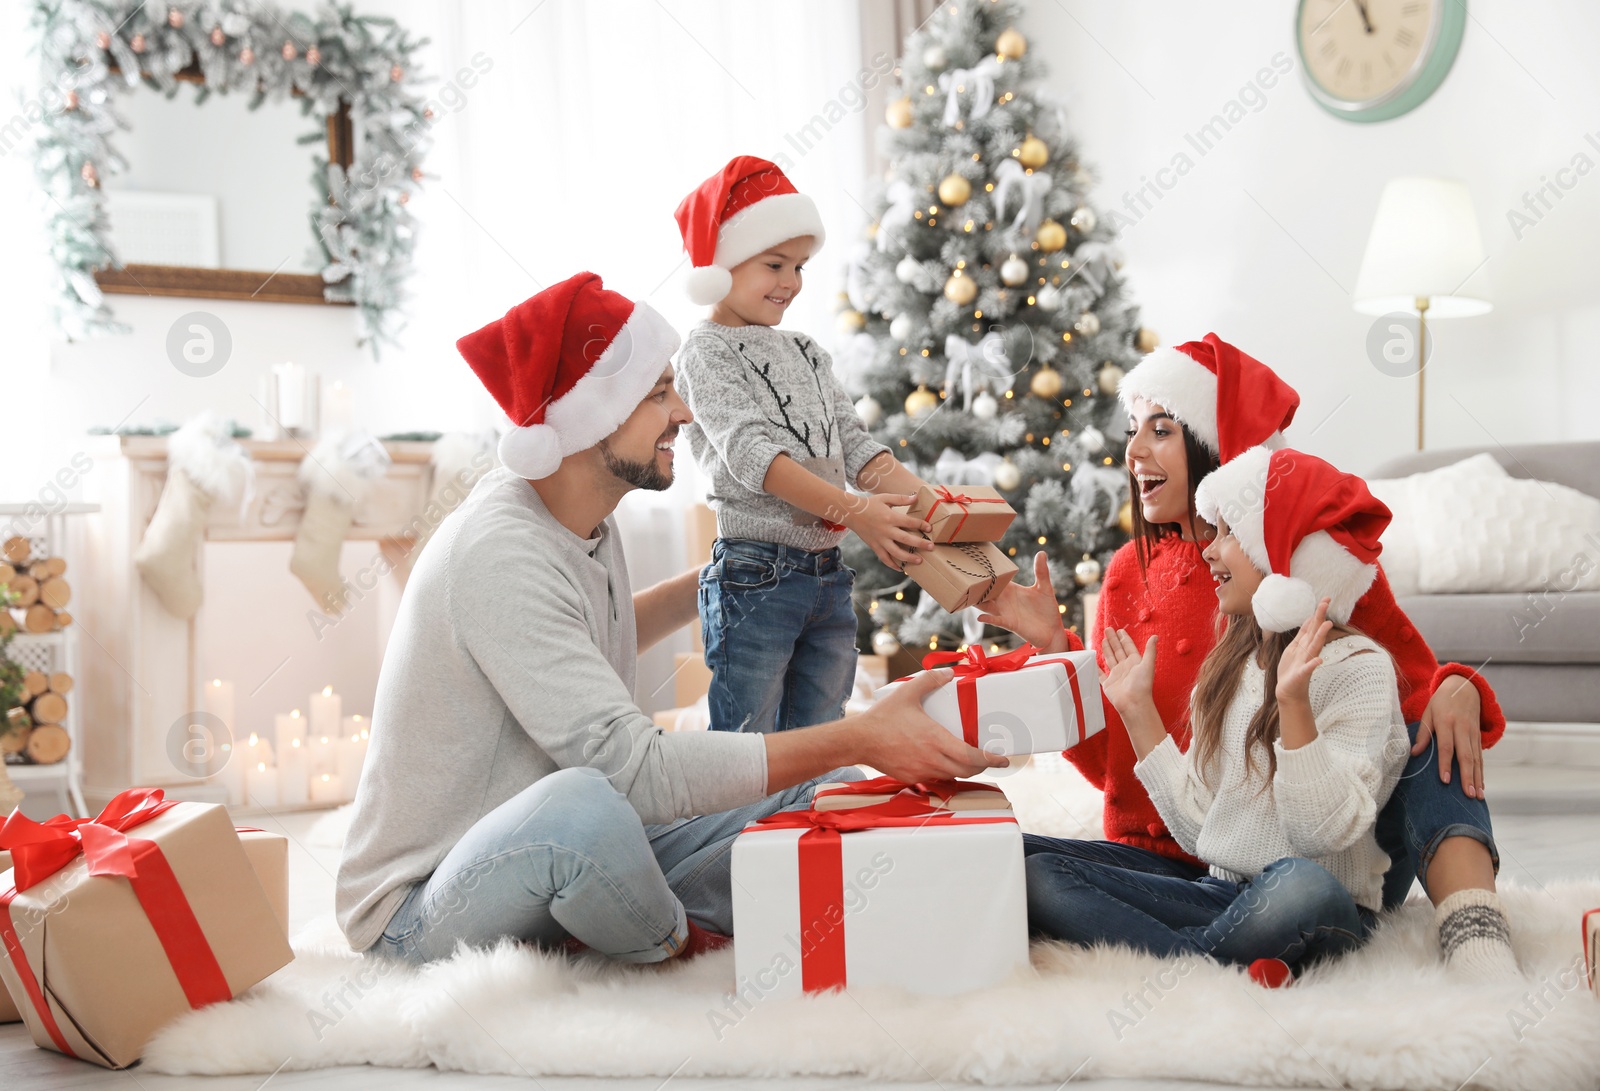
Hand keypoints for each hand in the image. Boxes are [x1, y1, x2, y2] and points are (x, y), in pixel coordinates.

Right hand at [840, 493, 934, 570]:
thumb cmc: (869, 504)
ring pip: (896, 552)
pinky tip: (901, 568)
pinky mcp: (874, 546)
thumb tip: (916, 497)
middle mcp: (886, 530)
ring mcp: (880, 540)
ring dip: (908, 558)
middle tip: (931, 547)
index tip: (929, 528)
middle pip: (906, 539)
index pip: (910, 522)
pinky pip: (884, 558)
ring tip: (919, 561)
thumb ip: (901, 498)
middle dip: (920, 544)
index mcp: (890, 517)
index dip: (921, 525)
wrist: (851, 513)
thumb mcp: (885, 498)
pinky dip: (892, 565)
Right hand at [854, 668, 1008, 780]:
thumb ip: (930, 680)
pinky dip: (944, 771)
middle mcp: (932, 759)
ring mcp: (921, 771)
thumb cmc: (882, 718)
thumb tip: (949, 673)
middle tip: (988, 757)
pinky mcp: (911, 777)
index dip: (990, 759)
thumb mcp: (907, 693)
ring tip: (967, 758)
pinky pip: (934, 777)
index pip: (971, 757)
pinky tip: (941, 760)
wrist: (858, 740)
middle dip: (981, 766)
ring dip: (963, 769)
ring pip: (951, 775)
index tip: (1002, 757)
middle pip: (967, 771)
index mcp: (936, 740)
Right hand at [977, 551, 1068, 651]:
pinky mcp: (1010, 624)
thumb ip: (1041, 572)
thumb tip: (1041, 552)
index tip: (976, 563)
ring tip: (968, 595)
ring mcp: (1005, 612)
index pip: (995, 579)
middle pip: (986, 592)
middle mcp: (1005, 600)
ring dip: (977, 601)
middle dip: (977, 585)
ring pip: (986, 606)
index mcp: (1011, 589)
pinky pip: (996, 620)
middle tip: (965, 577)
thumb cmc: (1047, 609)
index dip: (986, 572)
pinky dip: (988, 619)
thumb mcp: (1044, 588)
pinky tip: (981, 617)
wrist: (1052, 630)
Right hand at [1100, 628, 1157, 719]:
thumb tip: (1155, 636)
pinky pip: (1100, 673)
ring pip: (1110, 658)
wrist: (1133, 703)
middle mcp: (1125, 667)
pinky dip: (1097, 667)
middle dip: (1113, 640)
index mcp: (1134, 662)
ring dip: (1106, 649)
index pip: (1128, 647)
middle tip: (1108, 629)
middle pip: (1118, 650)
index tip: (1120, 630)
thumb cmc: (1142, 685)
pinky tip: (1094, 660)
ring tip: (1103, 639)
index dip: (1124, 638)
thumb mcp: (1148, 665)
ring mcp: (1116, 675)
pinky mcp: (1108, 683)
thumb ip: (1150, 650)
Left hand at [1275, 598, 1332, 706]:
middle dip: (1319, 617)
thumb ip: (1303, 635)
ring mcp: (1306, 662)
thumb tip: (1310, 619)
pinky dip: (1313, 664)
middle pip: (1315, 631)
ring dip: (1320, 636)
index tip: (1325, 599)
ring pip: (1314, 647)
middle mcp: (1307, 651)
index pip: (1312, 626)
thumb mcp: (1295, 648)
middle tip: (1326, 602)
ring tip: (1327, 624)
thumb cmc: (1292, 669)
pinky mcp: (1302, 675)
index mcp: (1304, 645)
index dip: (1317, 613)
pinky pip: (1308, 669)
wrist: (1288, 691)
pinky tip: (1319, 660)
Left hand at [1415, 673, 1484, 798]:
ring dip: (1477, 778)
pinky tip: (1481, 786)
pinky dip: (1481, 772)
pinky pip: (1481, 757)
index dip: (1445, 764)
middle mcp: (1462, 729)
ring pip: (1476, 759)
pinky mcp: (1479, 737)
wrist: (1465, 687)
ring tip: (1477, 796)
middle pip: (1466, 756)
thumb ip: (1423, 733)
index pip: (1446, 747)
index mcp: (1446, 722)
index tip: (1445, 781)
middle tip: (1468, 794)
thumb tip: (1414, 753)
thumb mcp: (1428, 712)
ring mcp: (1473, 733)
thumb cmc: (1441, 701)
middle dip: (1467, 777)